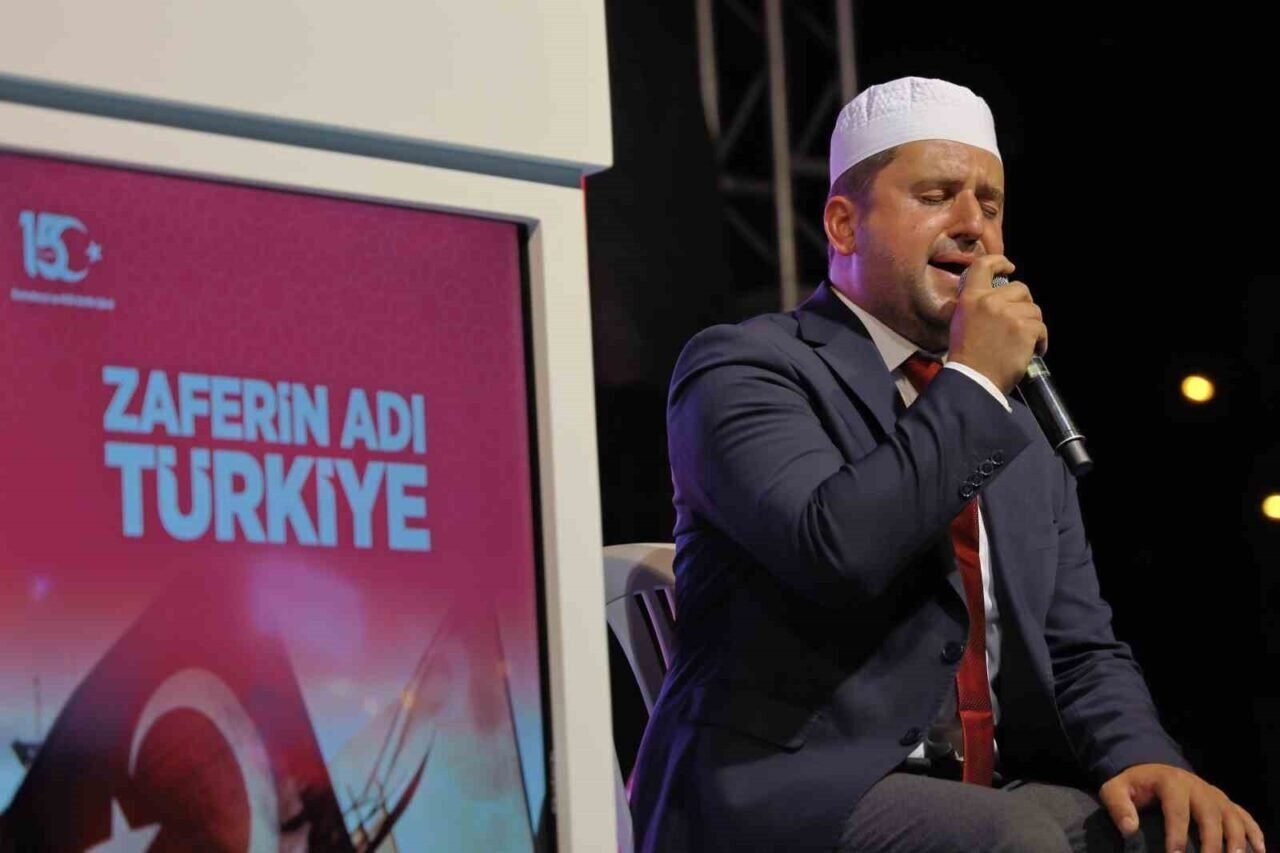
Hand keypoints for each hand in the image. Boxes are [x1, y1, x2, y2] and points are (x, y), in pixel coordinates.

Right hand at [948, 254, 1046, 393]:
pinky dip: (1040, 341)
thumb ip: (977, 305)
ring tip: (1023, 341)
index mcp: (971, 298)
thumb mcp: (962, 321)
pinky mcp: (1025, 330)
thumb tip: (996, 297)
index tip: (1009, 268)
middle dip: (1024, 304)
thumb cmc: (966, 355)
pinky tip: (1032, 351)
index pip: (984, 265)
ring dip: (1032, 325)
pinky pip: (1041, 328)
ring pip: (1034, 310)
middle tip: (1018, 322)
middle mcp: (990, 301)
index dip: (1000, 261)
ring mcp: (1009, 315)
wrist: (973, 380)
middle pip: (1021, 289)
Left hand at [1099, 763, 1264, 852]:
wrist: (1152, 770)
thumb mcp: (1116, 789)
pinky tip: (1260, 851)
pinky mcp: (1225, 802)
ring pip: (1232, 816)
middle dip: (1211, 842)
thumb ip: (1118, 806)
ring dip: (1237, 840)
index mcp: (1171, 781)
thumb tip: (1129, 828)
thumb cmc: (1134, 785)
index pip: (1177, 809)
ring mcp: (1214, 794)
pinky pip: (1244, 816)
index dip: (1177, 834)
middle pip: (1210, 814)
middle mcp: (1198, 786)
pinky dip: (1254, 832)